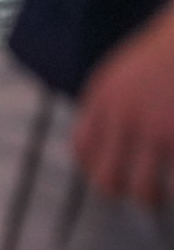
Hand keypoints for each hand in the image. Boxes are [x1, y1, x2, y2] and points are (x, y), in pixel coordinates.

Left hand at [73, 4, 173, 205]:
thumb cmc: (169, 50)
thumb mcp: (125, 71)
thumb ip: (112, 104)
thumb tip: (105, 140)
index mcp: (103, 98)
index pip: (84, 149)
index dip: (95, 168)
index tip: (112, 176)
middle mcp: (124, 117)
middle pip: (107, 177)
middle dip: (122, 192)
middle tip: (140, 195)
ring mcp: (157, 128)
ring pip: (143, 187)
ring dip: (152, 199)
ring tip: (162, 199)